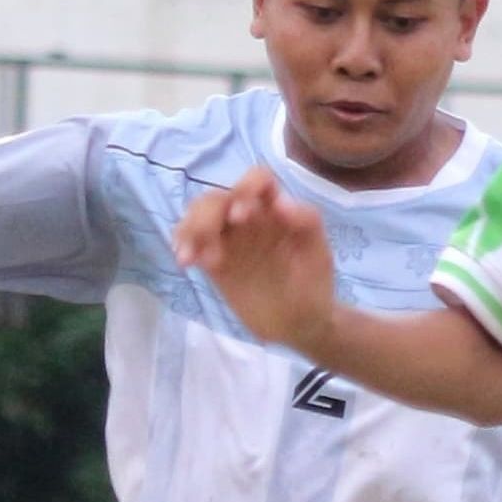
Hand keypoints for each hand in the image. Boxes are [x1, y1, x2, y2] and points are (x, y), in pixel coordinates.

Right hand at [169, 165, 336, 352]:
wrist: (301, 322)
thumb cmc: (313, 282)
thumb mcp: (318, 253)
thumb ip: (306, 222)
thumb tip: (281, 202)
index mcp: (274, 209)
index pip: (256, 180)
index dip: (244, 189)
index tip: (241, 217)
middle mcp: (248, 217)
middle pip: (217, 197)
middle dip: (208, 215)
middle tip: (216, 252)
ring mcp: (228, 239)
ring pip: (198, 215)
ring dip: (190, 229)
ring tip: (192, 258)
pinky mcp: (213, 261)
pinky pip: (191, 242)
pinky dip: (183, 244)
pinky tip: (186, 261)